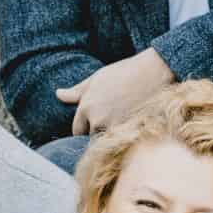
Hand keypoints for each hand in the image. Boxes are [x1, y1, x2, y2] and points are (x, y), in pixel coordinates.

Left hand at [55, 49, 173, 134]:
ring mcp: (115, 127)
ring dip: (111, 135)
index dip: (84, 127)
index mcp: (86, 107)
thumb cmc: (124, 72)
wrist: (154, 71)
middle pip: (91, 137)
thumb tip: (58, 95)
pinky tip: (132, 124)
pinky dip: (125, 136)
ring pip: (107, 140)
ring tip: (123, 120)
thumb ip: (77, 92)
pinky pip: (122, 140)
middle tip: (111, 119)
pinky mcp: (131, 131)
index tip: (94, 121)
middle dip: (98, 132)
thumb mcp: (97, 78)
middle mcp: (98, 119)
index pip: (77, 130)